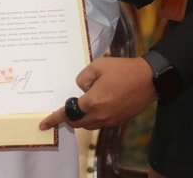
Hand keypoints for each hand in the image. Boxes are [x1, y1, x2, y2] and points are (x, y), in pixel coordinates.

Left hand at [38, 56, 155, 130]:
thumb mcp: (98, 65)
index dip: (54, 119)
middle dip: (69, 117)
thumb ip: (83, 78)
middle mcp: (100, 115)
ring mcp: (111, 119)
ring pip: (89, 125)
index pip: (68, 113)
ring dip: (83, 117)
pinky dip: (95, 117)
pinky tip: (99, 104)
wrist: (149, 79)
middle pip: (77, 123)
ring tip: (84, 103)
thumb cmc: (123, 70)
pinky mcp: (119, 120)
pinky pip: (101, 123)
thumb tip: (81, 89)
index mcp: (93, 101)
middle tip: (67, 107)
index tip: (43, 124)